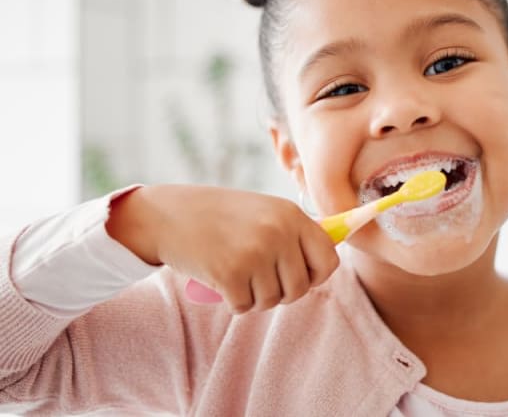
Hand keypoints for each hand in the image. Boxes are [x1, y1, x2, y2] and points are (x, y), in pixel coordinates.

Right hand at [106, 185, 338, 313]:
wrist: (167, 214)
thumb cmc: (218, 216)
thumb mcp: (264, 212)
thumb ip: (294, 234)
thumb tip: (327, 264)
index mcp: (291, 215)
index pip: (328, 259)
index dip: (316, 275)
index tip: (300, 276)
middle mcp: (278, 232)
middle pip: (300, 287)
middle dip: (282, 292)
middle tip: (259, 279)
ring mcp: (255, 252)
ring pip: (273, 300)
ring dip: (255, 296)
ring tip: (237, 274)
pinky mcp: (231, 273)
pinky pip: (245, 306)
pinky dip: (233, 301)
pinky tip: (220, 279)